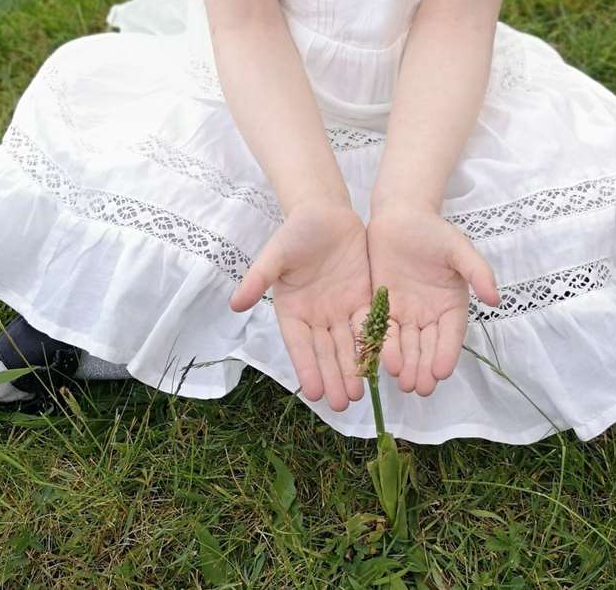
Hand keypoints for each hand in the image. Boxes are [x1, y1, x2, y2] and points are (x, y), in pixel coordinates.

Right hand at [229, 200, 370, 411]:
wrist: (325, 212)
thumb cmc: (296, 232)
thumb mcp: (275, 254)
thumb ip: (258, 279)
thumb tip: (234, 304)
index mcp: (293, 311)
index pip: (300, 346)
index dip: (307, 368)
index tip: (314, 393)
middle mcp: (317, 316)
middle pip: (326, 351)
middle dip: (334, 376)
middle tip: (342, 404)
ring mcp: (341, 309)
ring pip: (348, 344)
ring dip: (353, 368)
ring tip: (359, 393)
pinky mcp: (364, 298)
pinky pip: (370, 324)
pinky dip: (374, 344)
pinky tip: (381, 363)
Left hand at [366, 206, 499, 394]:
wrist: (400, 216)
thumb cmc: (434, 231)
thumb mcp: (459, 249)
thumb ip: (478, 272)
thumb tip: (496, 299)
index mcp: (451, 304)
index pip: (450, 334)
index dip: (446, 353)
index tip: (442, 372)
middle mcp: (430, 314)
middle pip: (428, 346)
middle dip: (424, 367)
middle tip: (420, 387)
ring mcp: (407, 312)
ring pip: (406, 344)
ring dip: (405, 364)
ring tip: (403, 383)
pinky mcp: (383, 307)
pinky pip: (384, 330)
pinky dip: (384, 346)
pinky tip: (382, 361)